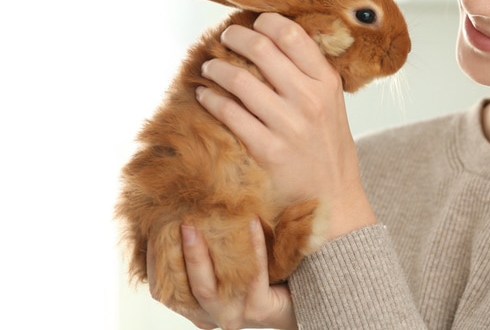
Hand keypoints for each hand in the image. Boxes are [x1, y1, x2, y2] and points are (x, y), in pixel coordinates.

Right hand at [147, 219, 296, 329]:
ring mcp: (233, 315)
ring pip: (207, 287)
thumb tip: (188, 205)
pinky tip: (253, 222)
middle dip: (176, 252)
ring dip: (202, 252)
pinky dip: (252, 246)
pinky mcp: (257, 310)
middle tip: (179, 219)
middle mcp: (211, 314)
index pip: (163, 288)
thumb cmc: (265, 272)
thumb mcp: (230, 260)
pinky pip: (251, 275)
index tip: (153, 226)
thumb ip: (210, 245)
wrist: (305, 296)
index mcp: (197, 304)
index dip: (153, 259)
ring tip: (203, 218)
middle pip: (182, 285)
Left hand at [196, 12, 376, 238]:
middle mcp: (310, 100)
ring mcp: (289, 126)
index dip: (266, 21)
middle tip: (226, 38)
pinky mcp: (268, 150)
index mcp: (327, 83)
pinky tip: (204, 96)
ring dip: (216, 68)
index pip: (292, 35)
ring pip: (240, 80)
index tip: (254, 22)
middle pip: (262, 50)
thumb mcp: (333, 104)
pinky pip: (229, 114)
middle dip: (236, 37)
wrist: (334, 196)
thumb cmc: (329, 146)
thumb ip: (311, 74)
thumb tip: (276, 39)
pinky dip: (211, 99)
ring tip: (209, 66)